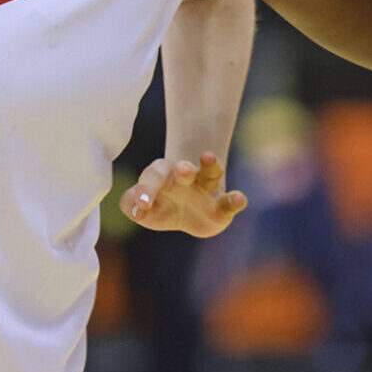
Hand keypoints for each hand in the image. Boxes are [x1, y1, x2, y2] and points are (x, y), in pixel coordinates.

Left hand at [121, 153, 246, 236]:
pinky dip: (236, 200)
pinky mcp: (223, 206)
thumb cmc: (161, 206)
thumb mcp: (143, 208)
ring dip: (211, 165)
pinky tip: (240, 199)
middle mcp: (186, 179)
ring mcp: (206, 190)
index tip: (142, 205)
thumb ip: (131, 205)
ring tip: (209, 157)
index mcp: (163, 177)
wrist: (189, 215)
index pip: (154, 176)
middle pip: (184, 169)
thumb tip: (137, 209)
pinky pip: (231, 201)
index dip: (146, 189)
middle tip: (183, 168)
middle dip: (184, 169)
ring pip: (210, 173)